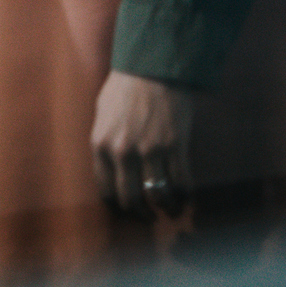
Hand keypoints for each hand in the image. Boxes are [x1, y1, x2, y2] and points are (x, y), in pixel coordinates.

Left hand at [91, 70, 191, 218]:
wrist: (153, 68)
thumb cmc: (125, 88)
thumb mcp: (102, 114)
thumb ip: (104, 141)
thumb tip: (109, 166)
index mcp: (100, 144)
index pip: (105, 188)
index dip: (117, 206)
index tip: (126, 211)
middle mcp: (122, 152)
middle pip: (130, 198)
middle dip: (139, 214)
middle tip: (148, 218)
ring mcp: (149, 150)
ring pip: (157, 195)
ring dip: (164, 208)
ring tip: (169, 209)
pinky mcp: (175, 146)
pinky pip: (181, 182)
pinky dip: (184, 194)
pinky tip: (185, 196)